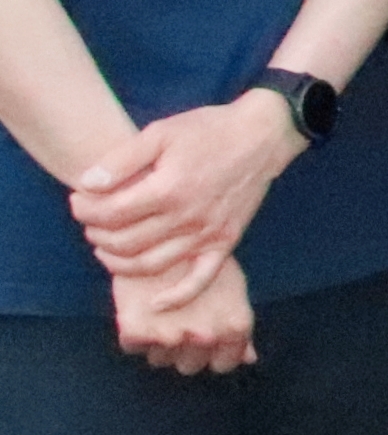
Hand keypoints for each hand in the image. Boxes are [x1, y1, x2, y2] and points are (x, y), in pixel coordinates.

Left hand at [72, 93, 304, 299]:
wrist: (262, 136)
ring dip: (118, 263)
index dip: (85, 210)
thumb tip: (87, 185)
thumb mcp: (160, 133)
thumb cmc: (209, 131)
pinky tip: (155, 303)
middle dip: (96, 234)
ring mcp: (207, 234)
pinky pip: (200, 280)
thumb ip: (121, 160)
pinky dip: (176, 297)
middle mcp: (187, 217)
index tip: (79, 200)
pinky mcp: (225, 242)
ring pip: (150, 265)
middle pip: (124, 243)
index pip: (110, 214)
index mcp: (168, 189)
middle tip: (91, 221)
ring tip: (106, 248)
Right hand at [112, 254, 254, 374]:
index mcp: (236, 325)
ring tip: (161, 308)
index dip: (213, 354)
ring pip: (160, 359)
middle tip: (178, 319)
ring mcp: (171, 335)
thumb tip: (248, 359)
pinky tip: (142, 305)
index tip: (204, 339)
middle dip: (184, 349)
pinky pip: (133, 346)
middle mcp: (207, 335)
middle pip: (190, 366)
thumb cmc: (200, 256)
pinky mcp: (136, 330)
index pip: (225, 364)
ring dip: (158, 342)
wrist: (159, 228)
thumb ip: (237, 325)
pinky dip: (133, 330)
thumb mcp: (231, 285)